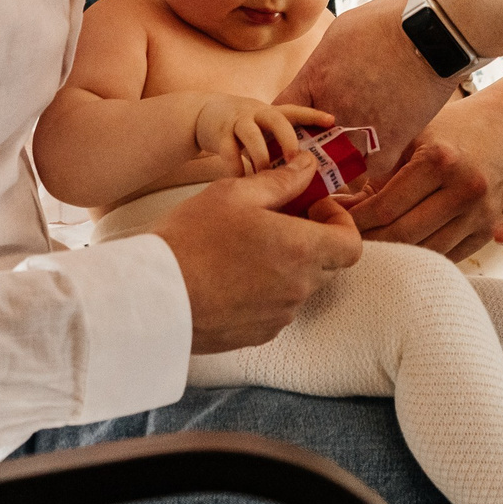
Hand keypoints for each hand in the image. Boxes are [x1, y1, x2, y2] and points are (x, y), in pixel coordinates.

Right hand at [152, 154, 362, 352]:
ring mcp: (278, 317)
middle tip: (276, 220)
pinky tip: (230, 275)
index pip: (351, 244)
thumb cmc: (191, 239)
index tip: (313, 209)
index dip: (339, 223)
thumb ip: (280, 181)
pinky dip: (265, 290)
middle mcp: (297, 289)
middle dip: (310, 239)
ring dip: (285, 265)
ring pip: (299, 286)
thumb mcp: (234, 194)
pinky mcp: (258, 335)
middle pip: (326, 264)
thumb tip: (309, 167)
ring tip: (244, 247)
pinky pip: (275, 308)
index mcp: (301, 250)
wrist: (151, 298)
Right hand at [192, 97, 325, 174]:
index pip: (295, 112)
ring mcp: (237, 122)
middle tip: (296, 160)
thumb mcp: (262, 130)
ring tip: (265, 177)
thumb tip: (305, 176)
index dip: (313, 115)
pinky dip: (235, 169)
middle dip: (288, 139)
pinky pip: (228, 152)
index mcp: (271, 113)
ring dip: (261, 157)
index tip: (332, 121)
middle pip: (277, 120)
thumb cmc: (242, 130)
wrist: (202, 115)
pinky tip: (240, 183)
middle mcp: (256, 113)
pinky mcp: (218, 133)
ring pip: (251, 136)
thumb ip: (278, 148)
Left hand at [280, 0, 459, 158]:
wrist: (432, 32)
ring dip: (340, 158)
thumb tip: (315, 81)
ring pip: (337, 163)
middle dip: (308, 145)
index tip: (292, 123)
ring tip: (348, 151)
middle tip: (316, 145)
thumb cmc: (386, 23)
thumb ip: (320, 66)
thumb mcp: (338, 35)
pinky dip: (373, 162)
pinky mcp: (391, 143)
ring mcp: (360, 131)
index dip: (282, 121)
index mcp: (314, 81)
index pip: (279, 114)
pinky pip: (371, 169)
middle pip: (304, 146)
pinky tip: (377, 149)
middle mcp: (331, 111)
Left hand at [353, 80, 502, 261]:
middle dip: (368, 241)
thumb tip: (338, 208)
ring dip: (393, 253)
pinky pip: (446, 256)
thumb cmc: (450, 128)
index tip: (333, 222)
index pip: (385, 207)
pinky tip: (400, 247)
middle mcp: (465, 190)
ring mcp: (481, 214)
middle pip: (403, 235)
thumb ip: (378, 174)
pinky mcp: (490, 231)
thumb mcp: (412, 138)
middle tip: (344, 239)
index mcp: (440, 161)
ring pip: (424, 252)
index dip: (354, 221)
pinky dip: (420, 255)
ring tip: (368, 245)